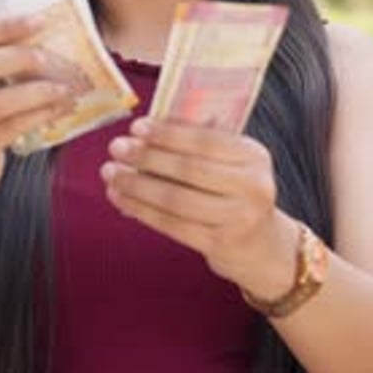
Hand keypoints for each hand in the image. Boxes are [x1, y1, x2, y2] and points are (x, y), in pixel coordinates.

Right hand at [0, 16, 72, 196]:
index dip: (5, 27)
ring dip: (36, 92)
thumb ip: (0, 59)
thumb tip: (50, 35)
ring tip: (65, 87)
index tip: (40, 20)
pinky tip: (61, 108)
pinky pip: (10, 127)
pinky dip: (40, 115)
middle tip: (51, 58)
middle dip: (18, 59)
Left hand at [102, 117, 298, 297]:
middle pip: (188, 169)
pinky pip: (171, 224)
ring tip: (111, 174)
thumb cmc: (236, 194)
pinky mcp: (219, 245)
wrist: (261, 246)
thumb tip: (143, 133)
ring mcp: (237, 219)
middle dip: (147, 157)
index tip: (137, 127)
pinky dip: (141, 210)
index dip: (168, 134)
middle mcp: (252, 186)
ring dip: (136, 185)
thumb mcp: (232, 164)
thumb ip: (199, 147)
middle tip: (116, 148)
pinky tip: (121, 199)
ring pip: (175, 199)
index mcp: (254, 156)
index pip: (206, 140)